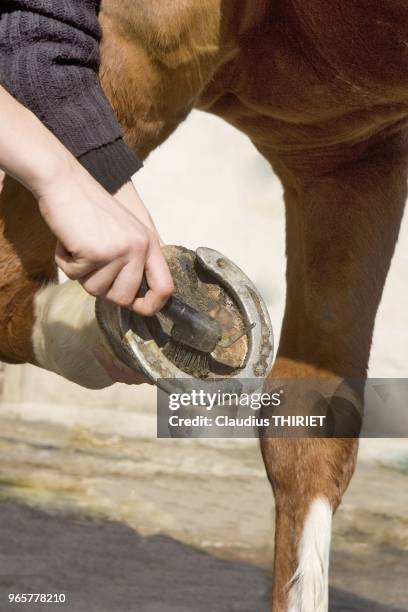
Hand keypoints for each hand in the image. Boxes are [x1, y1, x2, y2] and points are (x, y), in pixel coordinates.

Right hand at [36, 161, 173, 315]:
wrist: (65, 183)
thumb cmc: (90, 209)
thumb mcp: (124, 231)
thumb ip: (133, 260)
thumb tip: (134, 298)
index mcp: (149, 243)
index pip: (165, 288)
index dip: (152, 305)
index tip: (137, 308)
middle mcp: (139, 248)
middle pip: (123, 298)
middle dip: (102, 288)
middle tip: (91, 263)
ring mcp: (119, 251)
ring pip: (96, 290)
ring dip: (81, 273)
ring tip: (80, 245)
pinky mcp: (95, 253)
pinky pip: (74, 276)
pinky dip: (65, 262)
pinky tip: (69, 241)